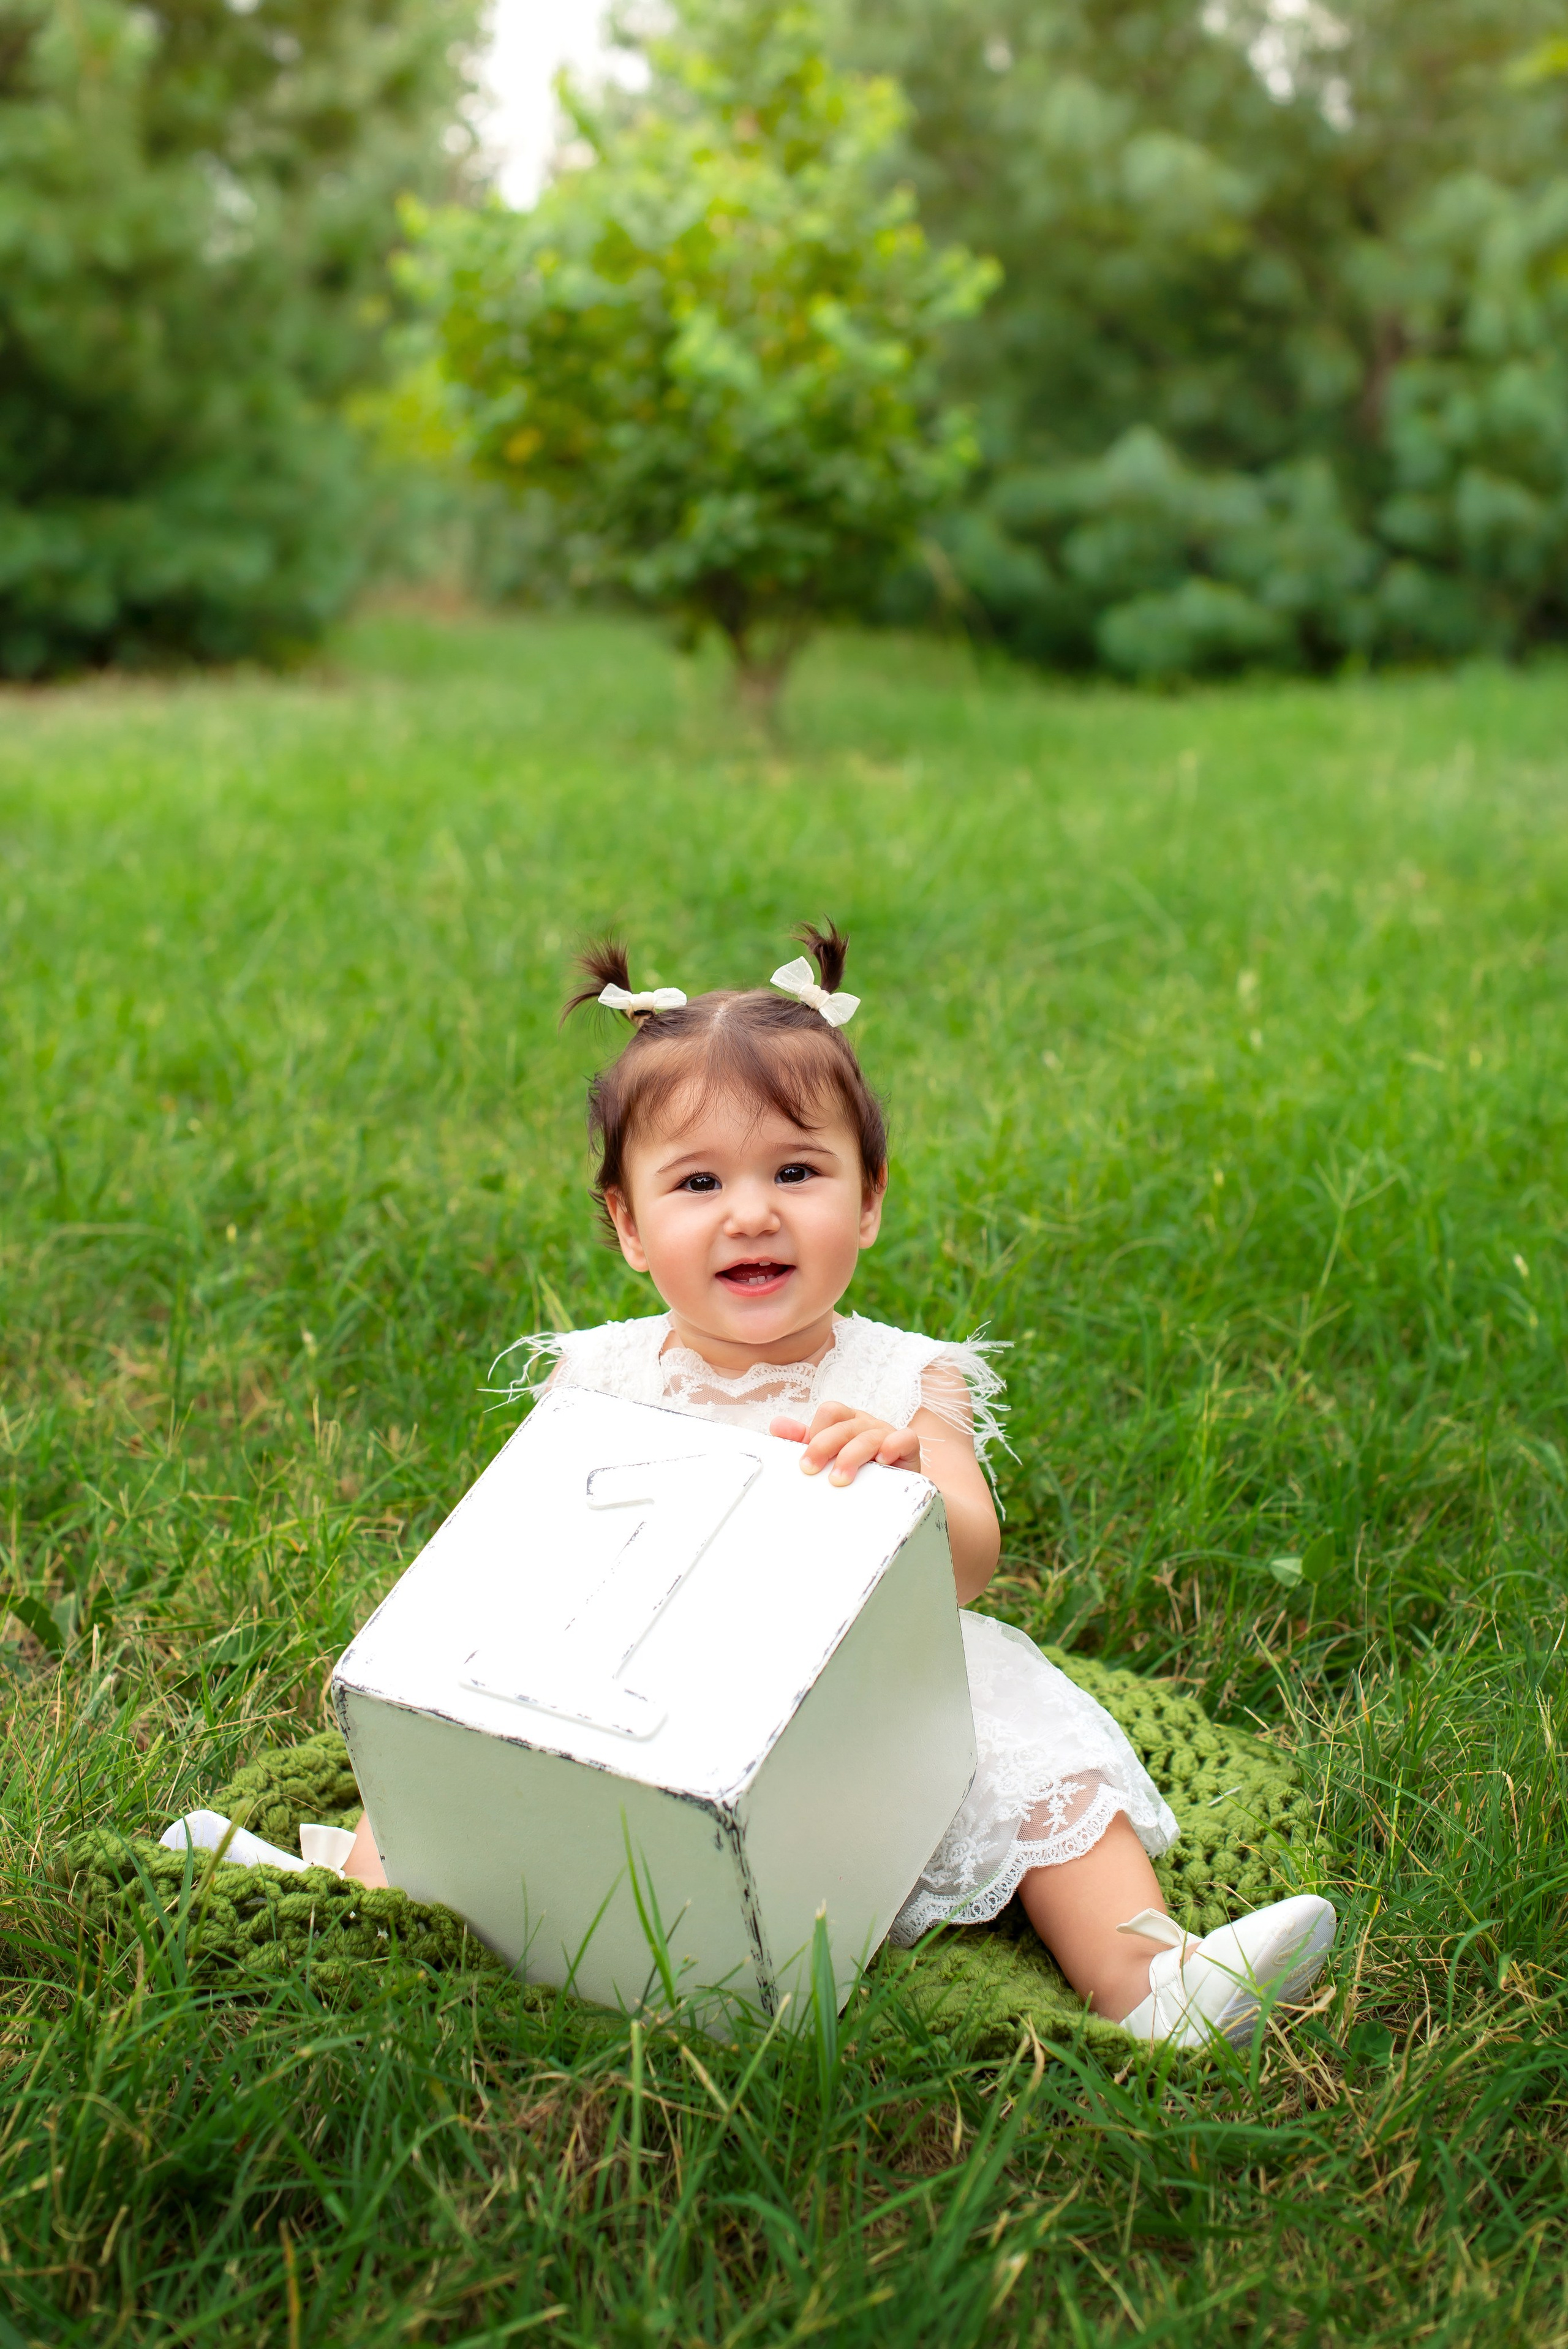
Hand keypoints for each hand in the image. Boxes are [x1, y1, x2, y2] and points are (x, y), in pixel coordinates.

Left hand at [767, 1399, 921, 1485]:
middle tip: (809, 1470)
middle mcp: (866, 1423)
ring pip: (869, 1435)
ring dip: (851, 1456)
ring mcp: (888, 1433)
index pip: (830, 1412)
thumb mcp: (828, 1457)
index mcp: (846, 1421)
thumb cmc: (857, 1471)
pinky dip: (893, 1446)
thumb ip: (804, 1441)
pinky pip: (905, 1438)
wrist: (893, 1492)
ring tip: (838, 1479)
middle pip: (844, 1424)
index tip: (805, 1463)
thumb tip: (777, 1425)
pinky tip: (881, 1461)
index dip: (816, 1432)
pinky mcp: (909, 1447)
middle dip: (823, 1446)